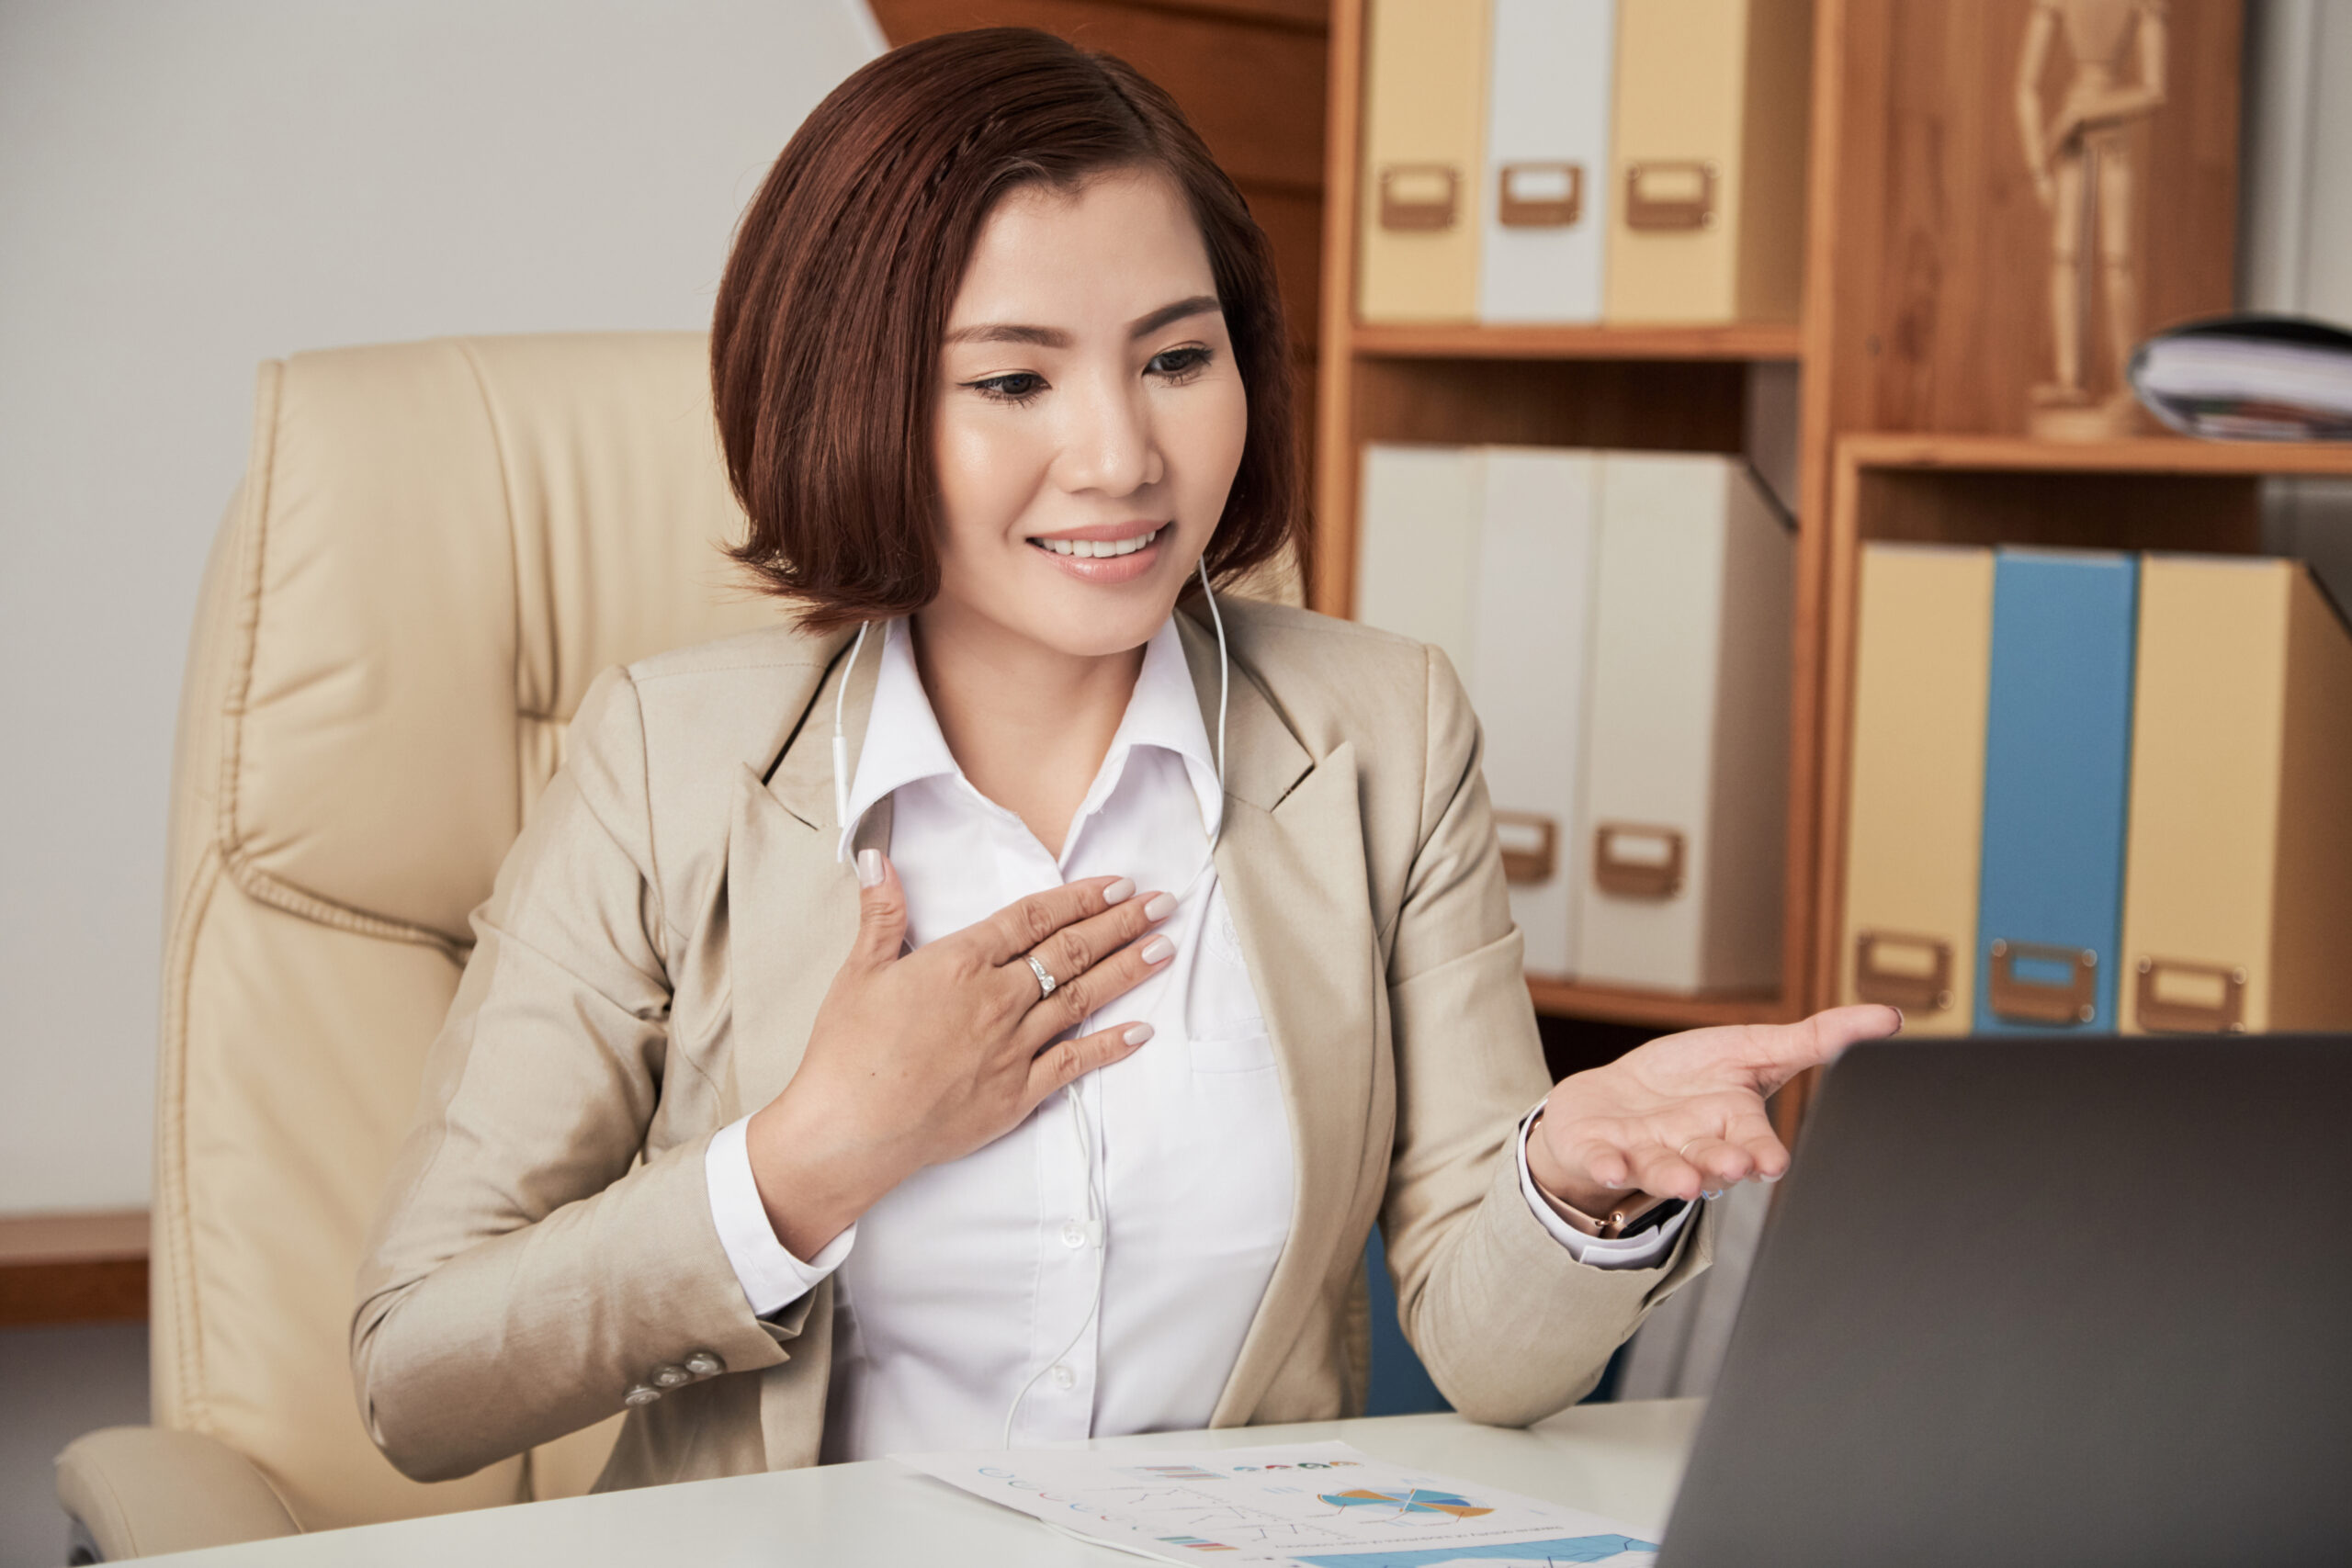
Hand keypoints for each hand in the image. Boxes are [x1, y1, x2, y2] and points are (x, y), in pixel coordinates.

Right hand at [745, 852, 1175, 1256]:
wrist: (851, 1129)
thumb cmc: (849, 1053)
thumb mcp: (860, 972)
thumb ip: (882, 913)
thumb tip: (878, 858)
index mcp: (961, 962)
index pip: (1034, 918)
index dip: (1080, 898)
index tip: (1117, 885)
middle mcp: (997, 999)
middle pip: (1071, 951)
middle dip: (1121, 924)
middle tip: (1161, 904)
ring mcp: (1013, 1047)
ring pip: (1083, 998)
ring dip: (1127, 971)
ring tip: (1162, 948)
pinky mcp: (1017, 1093)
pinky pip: (1075, 1063)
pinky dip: (1111, 1046)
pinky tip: (1141, 1031)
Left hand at [1524, 1005, 1902, 1215]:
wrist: (1612, 1104)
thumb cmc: (1689, 1080)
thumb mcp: (1752, 1049)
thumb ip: (1815, 1039)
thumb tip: (1889, 1017)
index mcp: (1731, 1125)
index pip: (1755, 1143)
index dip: (1763, 1153)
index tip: (1773, 1162)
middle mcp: (1692, 1148)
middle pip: (1710, 1159)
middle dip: (1721, 1164)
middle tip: (1732, 1167)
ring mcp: (1645, 1153)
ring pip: (1662, 1168)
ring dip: (1673, 1175)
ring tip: (1683, 1179)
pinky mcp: (1599, 1150)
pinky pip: (1603, 1160)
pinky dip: (1607, 1165)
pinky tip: (1610, 1166)